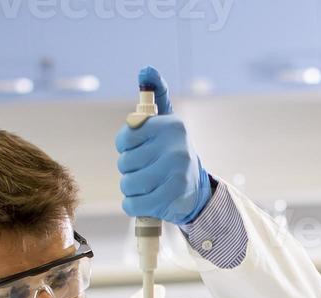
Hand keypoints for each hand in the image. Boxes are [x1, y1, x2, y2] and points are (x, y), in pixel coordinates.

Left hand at [115, 66, 212, 224]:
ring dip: (132, 189)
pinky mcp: (172, 198)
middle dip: (130, 171)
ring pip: (128, 184)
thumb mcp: (165, 122)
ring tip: (148, 186)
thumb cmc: (172, 153)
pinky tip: (146, 200)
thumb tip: (146, 69)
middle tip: (148, 171)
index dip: (125, 149)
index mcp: (171, 126)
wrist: (196, 191)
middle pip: (124, 164)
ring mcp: (176, 173)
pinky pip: (133, 204)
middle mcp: (176, 147)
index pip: (124, 139)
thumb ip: (156, 94)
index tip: (139, 151)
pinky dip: (134, 205)